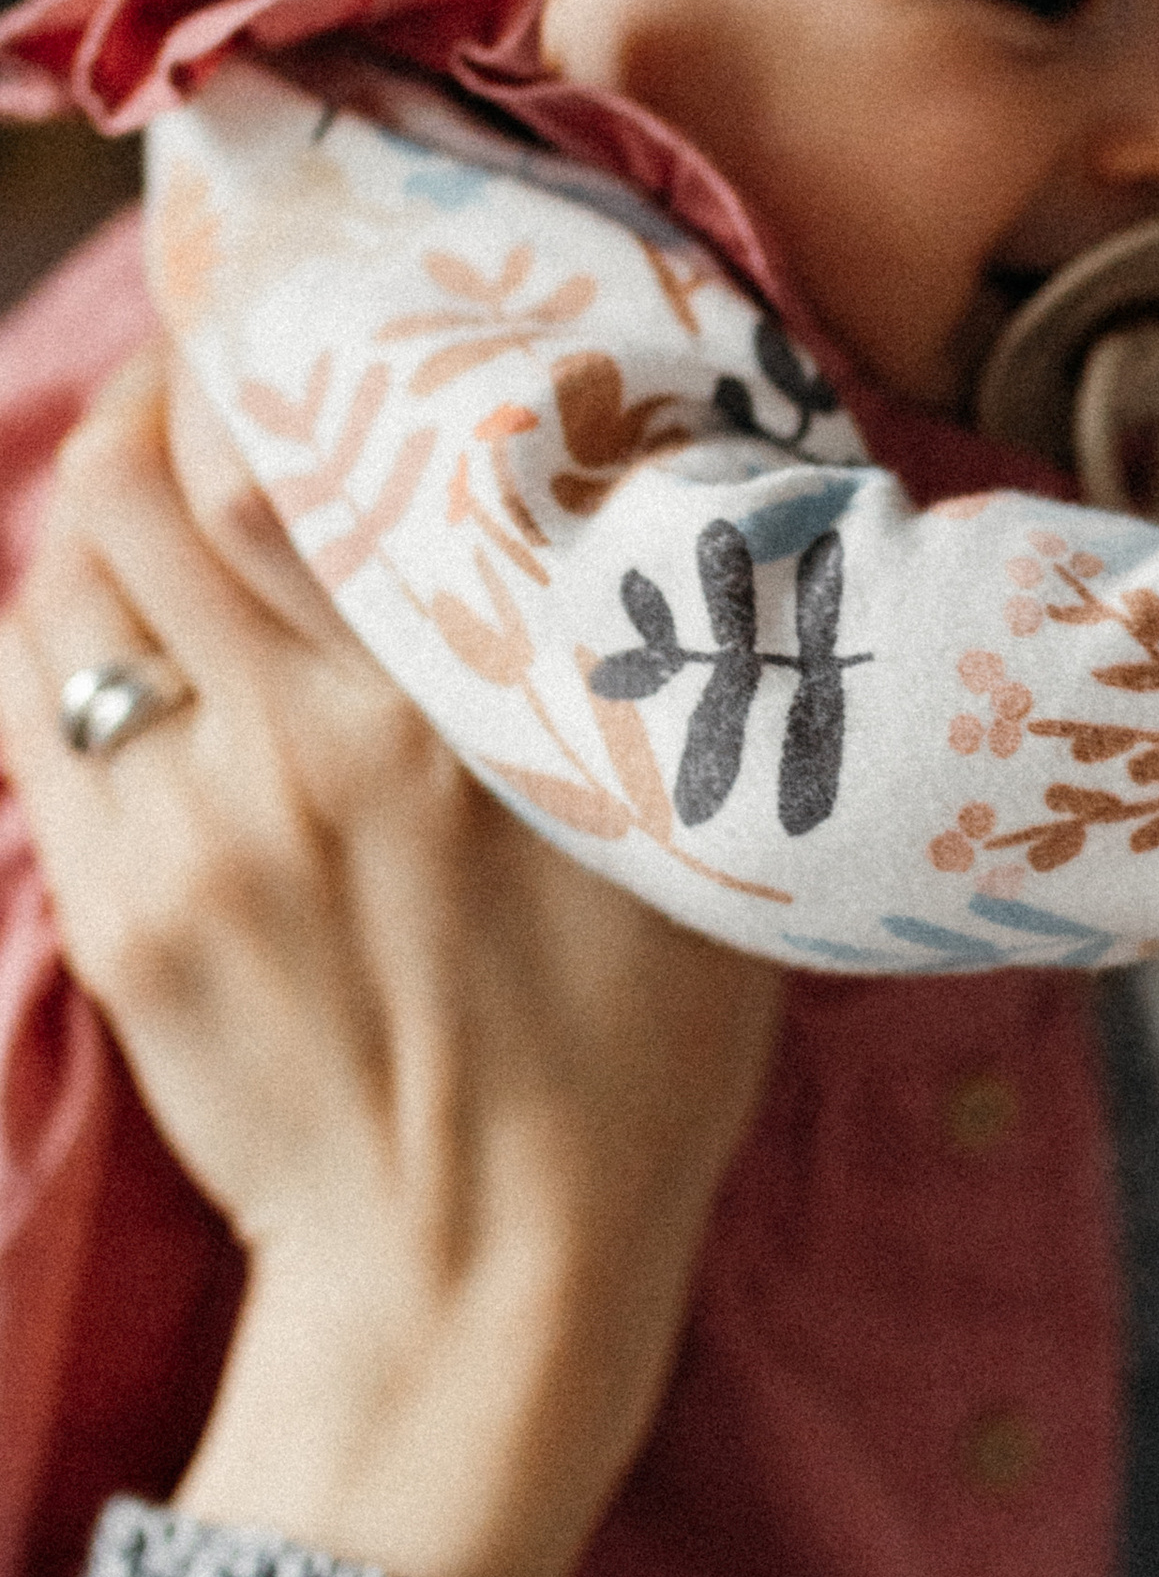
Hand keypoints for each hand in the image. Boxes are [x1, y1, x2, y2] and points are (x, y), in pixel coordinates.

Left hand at [0, 357, 781, 1576]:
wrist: (480, 1281)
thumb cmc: (633, 1062)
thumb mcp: (678, 838)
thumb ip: (625, 664)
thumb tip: (612, 493)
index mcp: (450, 718)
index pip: (309, 454)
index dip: (279, 346)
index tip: (303, 295)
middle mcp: (297, 750)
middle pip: (147, 488)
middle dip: (163, 400)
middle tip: (215, 370)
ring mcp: (182, 834)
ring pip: (69, 586)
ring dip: (98, 508)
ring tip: (156, 486)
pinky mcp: (116, 911)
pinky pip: (45, 714)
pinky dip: (73, 639)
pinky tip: (130, 634)